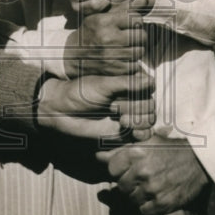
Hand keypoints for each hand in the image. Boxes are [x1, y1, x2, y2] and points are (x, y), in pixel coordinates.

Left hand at [36, 71, 153, 139]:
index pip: (149, 86)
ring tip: (121, 121)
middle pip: (150, 105)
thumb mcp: (103, 85)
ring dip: (138, 121)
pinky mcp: (125, 132)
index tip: (121, 94)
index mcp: (128, 83)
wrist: (63, 111)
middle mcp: (131, 98)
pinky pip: (143, 134)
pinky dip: (142, 134)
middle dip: (135, 108)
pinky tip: (132, 133)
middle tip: (114, 109)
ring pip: (149, 120)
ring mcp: (129, 115)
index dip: (140, 92)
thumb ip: (126, 83)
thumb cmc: (81, 92)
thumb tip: (150, 79)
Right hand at [63, 10, 146, 77]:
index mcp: (105, 22)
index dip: (136, 20)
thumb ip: (124, 8)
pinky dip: (132, 63)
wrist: (73, 55)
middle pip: (141, 35)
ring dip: (137, 49)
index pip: (136, 18)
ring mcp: (111, 55)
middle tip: (131, 36)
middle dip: (139, 35)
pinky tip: (124, 58)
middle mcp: (108, 38)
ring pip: (140, 51)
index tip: (130, 24)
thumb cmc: (91, 32)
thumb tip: (145, 0)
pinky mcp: (114, 69)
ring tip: (128, 46)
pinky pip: (135, 65)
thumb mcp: (103, 16)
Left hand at [97, 135, 208, 214]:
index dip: (119, 171)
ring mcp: (152, 189)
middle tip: (142, 180)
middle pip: (121, 186)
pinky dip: (148, 206)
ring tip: (151, 187)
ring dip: (139, 196)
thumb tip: (97, 156)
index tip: (128, 170)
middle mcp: (142, 171)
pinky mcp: (162, 204)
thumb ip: (121, 151)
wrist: (200, 161)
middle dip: (129, 184)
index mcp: (136, 152)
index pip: (112, 169)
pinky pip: (144, 211)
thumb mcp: (148, 142)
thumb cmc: (172, 150)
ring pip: (132, 200)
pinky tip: (158, 196)